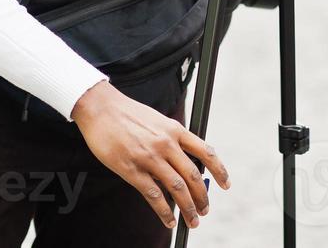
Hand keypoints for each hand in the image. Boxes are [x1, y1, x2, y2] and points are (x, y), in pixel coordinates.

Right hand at [71, 80, 229, 230]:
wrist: (101, 108)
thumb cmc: (127, 113)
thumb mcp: (157, 120)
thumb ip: (171, 138)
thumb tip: (183, 162)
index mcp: (174, 130)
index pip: (206, 152)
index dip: (219, 170)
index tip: (226, 184)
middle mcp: (166, 144)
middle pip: (193, 176)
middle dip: (202, 197)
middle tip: (205, 210)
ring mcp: (149, 157)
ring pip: (177, 188)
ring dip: (188, 207)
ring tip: (192, 220)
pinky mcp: (132, 169)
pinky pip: (153, 195)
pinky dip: (163, 210)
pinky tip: (168, 219)